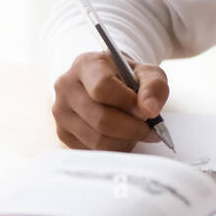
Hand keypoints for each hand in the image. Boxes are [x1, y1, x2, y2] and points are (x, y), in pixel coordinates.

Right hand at [52, 51, 168, 151]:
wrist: (108, 85)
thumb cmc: (128, 78)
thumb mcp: (147, 73)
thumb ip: (154, 86)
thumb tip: (150, 110)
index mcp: (85, 64)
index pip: (103, 88)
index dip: (128, 103)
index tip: (147, 110)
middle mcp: (66, 87)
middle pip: (101, 119)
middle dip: (132, 129)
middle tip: (149, 129)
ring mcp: (61, 112)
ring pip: (97, 140)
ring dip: (125, 141)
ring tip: (137, 132)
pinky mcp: (63, 134)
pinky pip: (92, 151)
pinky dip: (114, 149)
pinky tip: (122, 138)